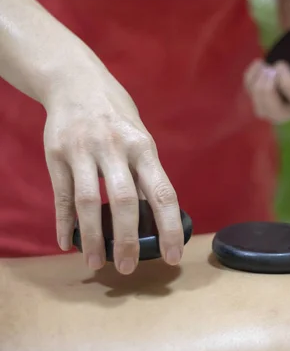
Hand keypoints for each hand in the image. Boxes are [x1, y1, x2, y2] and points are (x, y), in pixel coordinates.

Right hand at [42, 73, 183, 274]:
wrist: (76, 82)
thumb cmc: (117, 117)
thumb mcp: (140, 138)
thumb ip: (145, 174)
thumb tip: (155, 217)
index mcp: (143, 147)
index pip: (162, 193)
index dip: (169, 227)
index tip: (172, 256)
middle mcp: (114, 148)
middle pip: (124, 201)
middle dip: (128, 239)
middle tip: (128, 267)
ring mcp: (83, 150)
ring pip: (88, 202)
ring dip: (93, 237)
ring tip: (96, 262)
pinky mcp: (56, 154)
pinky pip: (61, 195)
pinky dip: (65, 222)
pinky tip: (68, 243)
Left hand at [244, 12, 289, 122]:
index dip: (288, 86)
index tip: (281, 64)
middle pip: (279, 115)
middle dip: (268, 93)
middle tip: (270, 68)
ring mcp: (286, 101)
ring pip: (264, 111)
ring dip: (257, 90)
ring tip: (264, 66)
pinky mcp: (271, 93)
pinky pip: (253, 96)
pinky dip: (250, 80)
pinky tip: (259, 62)